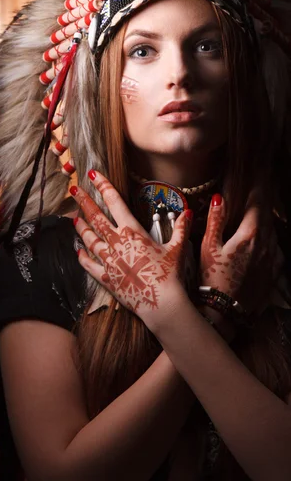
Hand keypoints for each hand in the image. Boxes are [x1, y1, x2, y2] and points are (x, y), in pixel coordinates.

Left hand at [71, 170, 192, 335]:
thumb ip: (181, 228)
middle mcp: (117, 242)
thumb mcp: (177, 248)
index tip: (92, 174)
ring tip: (74, 218)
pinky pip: (89, 264)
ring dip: (81, 227)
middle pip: (96, 217)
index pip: (115, 201)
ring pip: (89, 239)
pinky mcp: (105, 277)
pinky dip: (83, 257)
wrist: (161, 302)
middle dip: (84, 201)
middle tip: (74, 189)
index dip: (103, 186)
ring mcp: (108, 259)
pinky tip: (78, 252)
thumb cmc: (169, 274)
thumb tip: (188, 211)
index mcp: (132, 231)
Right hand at [200, 193, 276, 314]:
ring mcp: (273, 259)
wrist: (225, 312)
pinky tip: (260, 240)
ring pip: (272, 231)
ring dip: (265, 220)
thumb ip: (216, 220)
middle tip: (261, 185)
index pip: (258, 202)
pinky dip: (268, 238)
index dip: (259, 185)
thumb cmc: (212, 279)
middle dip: (263, 199)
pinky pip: (275, 248)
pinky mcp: (274, 272)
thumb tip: (219, 197)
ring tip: (256, 213)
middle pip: (268, 215)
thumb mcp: (208, 247)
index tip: (261, 171)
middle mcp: (266, 244)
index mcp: (249, 235)